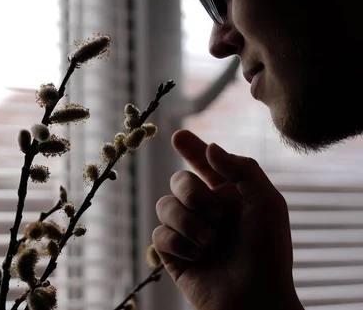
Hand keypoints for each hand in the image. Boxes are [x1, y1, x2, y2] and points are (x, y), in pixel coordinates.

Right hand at [152, 130, 303, 309]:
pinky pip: (160, 234)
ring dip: (188, 223)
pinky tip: (198, 257)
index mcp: (228, 195)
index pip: (204, 164)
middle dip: (193, 194)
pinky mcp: (172, 253)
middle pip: (179, 181)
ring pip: (164, 205)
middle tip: (216, 215)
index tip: (178, 136)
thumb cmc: (268, 251)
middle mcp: (205, 209)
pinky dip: (179, 244)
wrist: (254, 297)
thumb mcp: (267, 202)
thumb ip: (241, 168)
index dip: (191, 148)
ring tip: (210, 243)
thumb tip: (210, 148)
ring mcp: (187, 230)